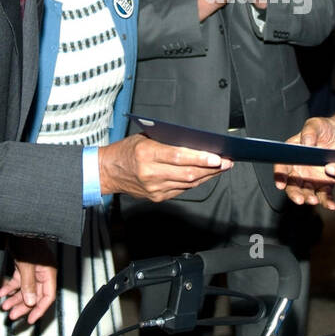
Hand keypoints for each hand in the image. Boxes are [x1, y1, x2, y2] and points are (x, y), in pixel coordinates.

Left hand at [0, 240, 57, 324]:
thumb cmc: (26, 240)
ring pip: (26, 290)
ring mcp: (33, 269)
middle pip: (35, 295)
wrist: (16, 226)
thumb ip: (29, 284)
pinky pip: (18, 282)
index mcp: (49, 272)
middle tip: (12, 315)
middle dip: (23, 306)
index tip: (30, 320)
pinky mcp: (24, 266)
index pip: (48, 296)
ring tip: (5, 306)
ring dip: (15, 299)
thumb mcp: (26, 264)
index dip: (39, 309)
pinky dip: (11, 288)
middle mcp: (43, 272)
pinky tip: (2, 292)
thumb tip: (31, 302)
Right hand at [99, 134, 230, 201]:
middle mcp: (150, 173)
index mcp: (146, 154)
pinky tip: (205, 175)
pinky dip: (195, 182)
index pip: (178, 157)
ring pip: (188, 183)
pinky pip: (182, 190)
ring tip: (220, 168)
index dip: (200, 158)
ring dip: (207, 176)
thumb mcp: (144, 138)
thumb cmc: (127, 151)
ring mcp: (154, 188)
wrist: (108, 171)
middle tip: (226, 162)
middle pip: (187, 173)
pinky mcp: (157, 197)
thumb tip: (196, 142)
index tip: (217, 157)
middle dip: (210, 168)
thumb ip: (167, 140)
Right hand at [275, 117, 334, 209]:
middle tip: (299, 199)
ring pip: (306, 192)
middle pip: (292, 184)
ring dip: (309, 198)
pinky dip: (327, 202)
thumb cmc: (326, 129)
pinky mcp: (325, 184)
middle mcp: (300, 168)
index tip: (280, 184)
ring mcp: (311, 178)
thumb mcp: (317, 125)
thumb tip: (306, 142)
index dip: (279, 176)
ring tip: (314, 200)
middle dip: (294, 193)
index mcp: (293, 154)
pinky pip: (324, 195)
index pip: (282, 166)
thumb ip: (310, 132)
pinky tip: (331, 205)